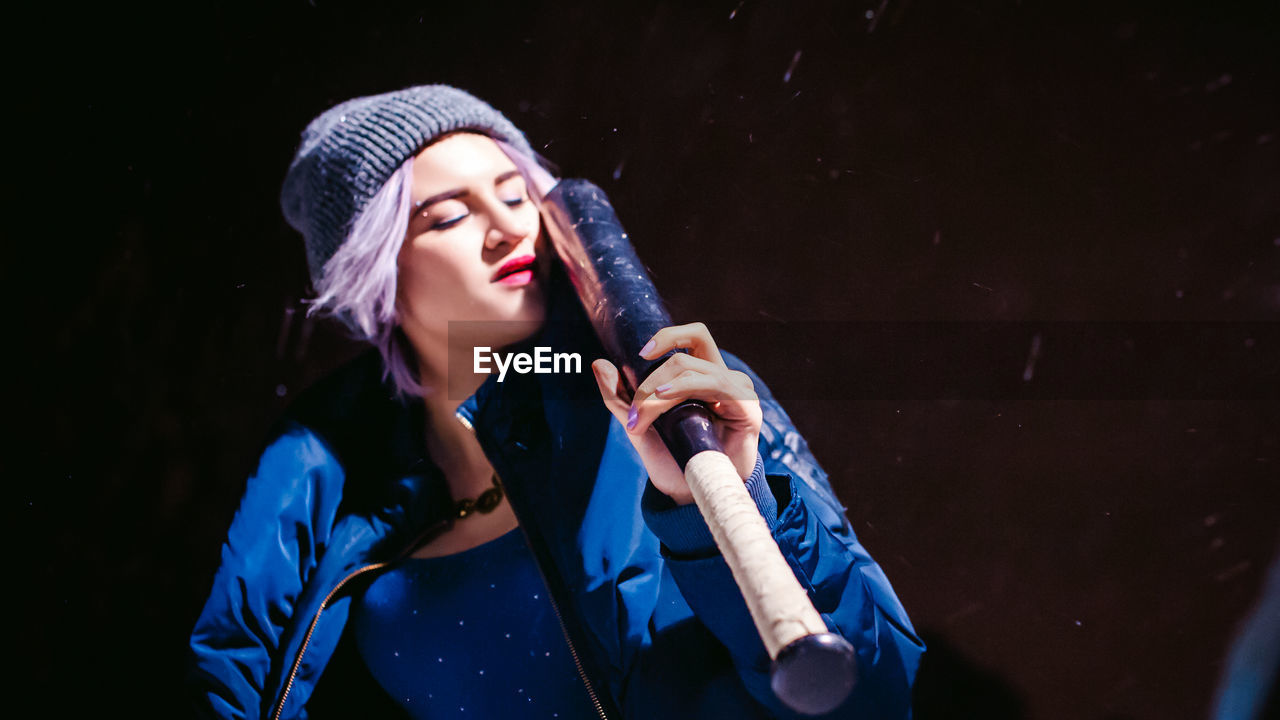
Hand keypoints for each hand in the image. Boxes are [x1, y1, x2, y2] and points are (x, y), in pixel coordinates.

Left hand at [590, 322, 761, 504]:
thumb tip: (599, 364)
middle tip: (635, 410)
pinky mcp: (748, 409)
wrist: (689, 494)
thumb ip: (619, 396)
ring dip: (659, 391)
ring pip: (693, 368)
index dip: (669, 335)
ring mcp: (738, 392)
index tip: (641, 353)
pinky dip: (685, 387)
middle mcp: (723, 378)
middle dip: (653, 377)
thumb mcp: (639, 424)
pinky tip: (666, 399)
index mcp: (703, 375)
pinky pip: (716, 384)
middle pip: (691, 346)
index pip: (693, 336)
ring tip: (643, 418)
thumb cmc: (672, 457)